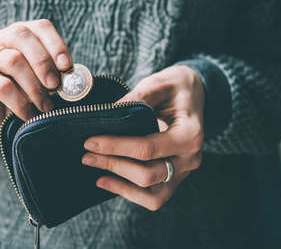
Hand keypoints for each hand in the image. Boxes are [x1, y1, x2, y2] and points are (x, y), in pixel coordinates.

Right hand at [0, 20, 71, 142]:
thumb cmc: (21, 96)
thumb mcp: (41, 83)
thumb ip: (55, 76)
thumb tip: (75, 79)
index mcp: (20, 35)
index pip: (40, 27)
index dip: (56, 44)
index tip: (67, 66)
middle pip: (22, 35)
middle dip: (43, 61)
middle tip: (55, 86)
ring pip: (11, 60)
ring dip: (34, 86)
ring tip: (45, 106)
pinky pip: (0, 86)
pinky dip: (19, 102)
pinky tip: (29, 115)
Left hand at [82, 65, 203, 210]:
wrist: (194, 93)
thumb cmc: (176, 87)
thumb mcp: (159, 84)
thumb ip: (138, 98)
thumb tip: (108, 114)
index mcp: (190, 134)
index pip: (148, 148)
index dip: (116, 147)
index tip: (90, 141)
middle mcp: (190, 158)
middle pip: (148, 175)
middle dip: (113, 165)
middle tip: (87, 154)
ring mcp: (183, 172)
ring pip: (152, 195)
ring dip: (120, 184)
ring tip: (96, 171)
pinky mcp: (174, 178)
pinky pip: (153, 197)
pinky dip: (129, 192)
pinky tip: (107, 180)